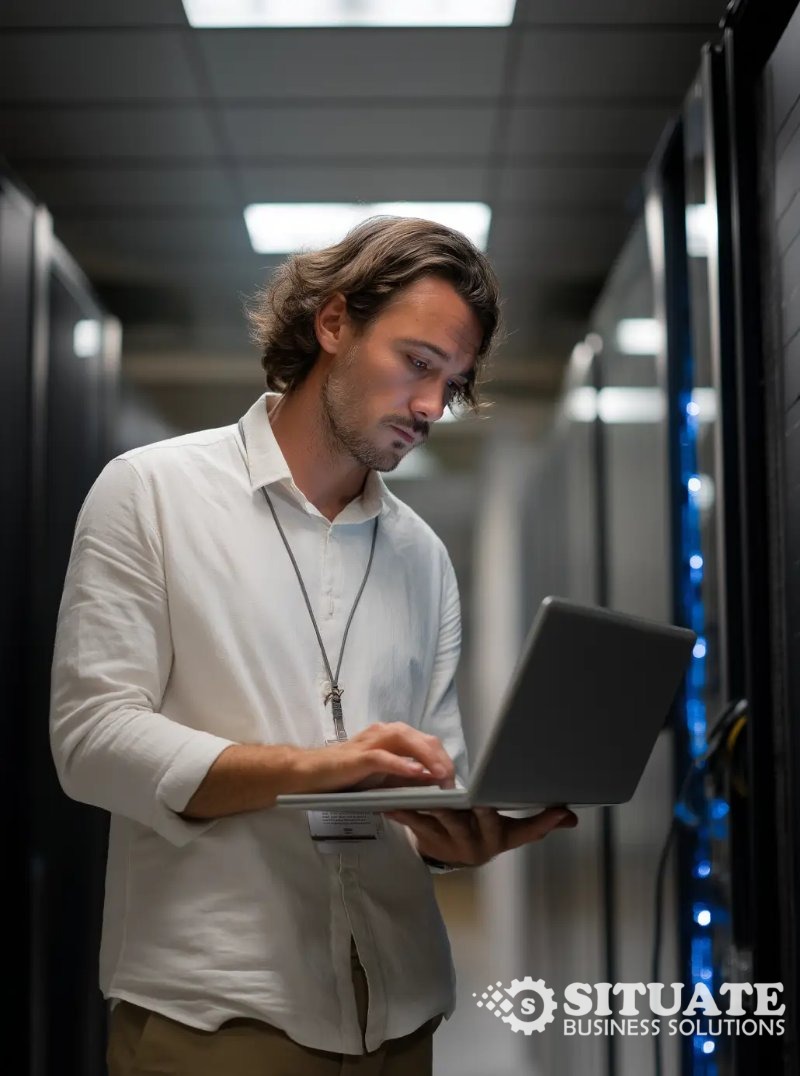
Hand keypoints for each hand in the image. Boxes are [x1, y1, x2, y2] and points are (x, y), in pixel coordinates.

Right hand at [293, 722, 455, 793]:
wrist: (309, 773)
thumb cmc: (345, 776)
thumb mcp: (381, 778)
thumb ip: (405, 777)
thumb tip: (432, 781)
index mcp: (391, 736)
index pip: (426, 742)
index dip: (443, 759)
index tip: (454, 779)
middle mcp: (383, 732)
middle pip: (421, 739)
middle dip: (441, 759)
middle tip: (452, 781)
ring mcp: (370, 742)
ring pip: (406, 741)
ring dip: (427, 758)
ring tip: (441, 776)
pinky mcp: (357, 756)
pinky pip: (383, 757)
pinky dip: (401, 764)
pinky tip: (416, 772)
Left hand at [385, 805, 577, 866]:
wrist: (452, 858)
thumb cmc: (484, 834)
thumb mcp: (512, 832)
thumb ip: (539, 822)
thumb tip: (571, 817)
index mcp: (499, 837)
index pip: (520, 831)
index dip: (530, 821)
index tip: (530, 807)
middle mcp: (476, 842)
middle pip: (474, 822)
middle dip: (469, 808)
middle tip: (467, 796)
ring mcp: (450, 842)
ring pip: (441, 822)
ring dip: (430, 807)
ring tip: (422, 792)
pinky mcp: (426, 839)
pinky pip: (414, 824)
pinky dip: (402, 812)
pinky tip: (391, 802)